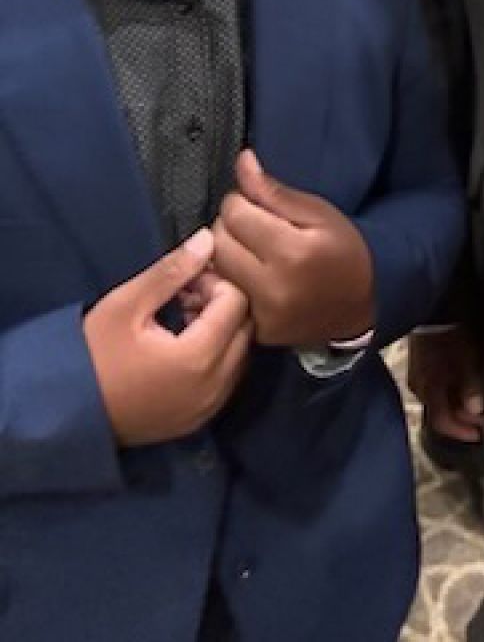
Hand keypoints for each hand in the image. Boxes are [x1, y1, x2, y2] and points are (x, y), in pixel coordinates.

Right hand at [83, 228, 251, 446]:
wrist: (61, 415)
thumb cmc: (90, 356)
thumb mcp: (126, 305)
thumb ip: (172, 272)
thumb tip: (208, 240)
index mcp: (200, 357)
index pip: (237, 303)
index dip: (216, 282)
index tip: (186, 281)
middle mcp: (214, 386)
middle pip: (245, 328)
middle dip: (223, 304)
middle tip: (186, 296)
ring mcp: (207, 408)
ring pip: (239, 354)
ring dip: (222, 331)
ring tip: (183, 319)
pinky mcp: (196, 420)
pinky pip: (226, 380)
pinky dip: (217, 358)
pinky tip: (183, 347)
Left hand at [212, 149, 374, 346]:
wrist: (366, 301)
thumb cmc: (345, 249)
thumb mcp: (318, 212)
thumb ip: (274, 191)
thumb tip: (243, 162)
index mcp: (293, 251)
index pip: (235, 214)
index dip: (241, 201)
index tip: (256, 203)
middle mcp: (274, 287)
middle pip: (219, 243)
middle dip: (229, 226)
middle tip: (252, 225)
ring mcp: (264, 314)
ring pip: (216, 271)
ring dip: (226, 253)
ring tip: (250, 248)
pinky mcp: (259, 332)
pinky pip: (226, 297)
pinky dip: (232, 281)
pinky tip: (252, 274)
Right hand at [407, 327, 483, 442]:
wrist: (430, 311)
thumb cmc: (449, 337)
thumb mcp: (465, 360)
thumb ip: (470, 387)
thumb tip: (477, 411)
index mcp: (430, 390)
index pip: (443, 423)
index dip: (461, 431)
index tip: (479, 435)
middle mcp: (420, 389)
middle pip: (440, 414)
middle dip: (462, 421)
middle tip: (482, 421)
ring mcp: (417, 378)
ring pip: (437, 403)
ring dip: (456, 408)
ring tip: (475, 408)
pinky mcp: (419, 368)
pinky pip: (434, 391)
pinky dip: (449, 396)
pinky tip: (461, 392)